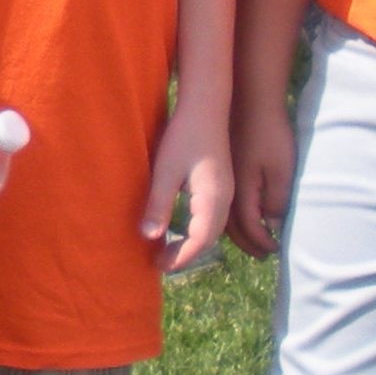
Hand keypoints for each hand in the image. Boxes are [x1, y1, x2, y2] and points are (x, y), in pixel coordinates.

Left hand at [143, 111, 232, 272]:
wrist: (206, 107)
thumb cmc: (183, 137)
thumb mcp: (165, 172)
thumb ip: (158, 205)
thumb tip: (149, 238)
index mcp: (213, 200)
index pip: (200, 241)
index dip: (181, 257)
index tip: (160, 266)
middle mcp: (225, 200)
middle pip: (209, 239)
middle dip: (186, 254)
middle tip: (159, 263)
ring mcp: (226, 192)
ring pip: (212, 229)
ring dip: (192, 244)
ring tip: (166, 251)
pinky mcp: (221, 185)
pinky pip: (211, 217)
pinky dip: (196, 230)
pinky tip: (179, 228)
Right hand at [228, 95, 294, 258]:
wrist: (249, 99)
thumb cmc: (269, 133)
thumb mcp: (281, 169)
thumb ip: (276, 200)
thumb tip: (274, 224)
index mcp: (239, 189)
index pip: (248, 227)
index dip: (262, 242)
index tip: (275, 250)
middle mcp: (223, 187)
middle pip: (231, 226)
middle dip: (248, 243)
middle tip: (263, 253)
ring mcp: (220, 176)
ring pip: (223, 214)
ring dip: (237, 230)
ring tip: (252, 239)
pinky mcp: (220, 167)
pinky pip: (221, 200)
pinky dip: (230, 214)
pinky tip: (238, 212)